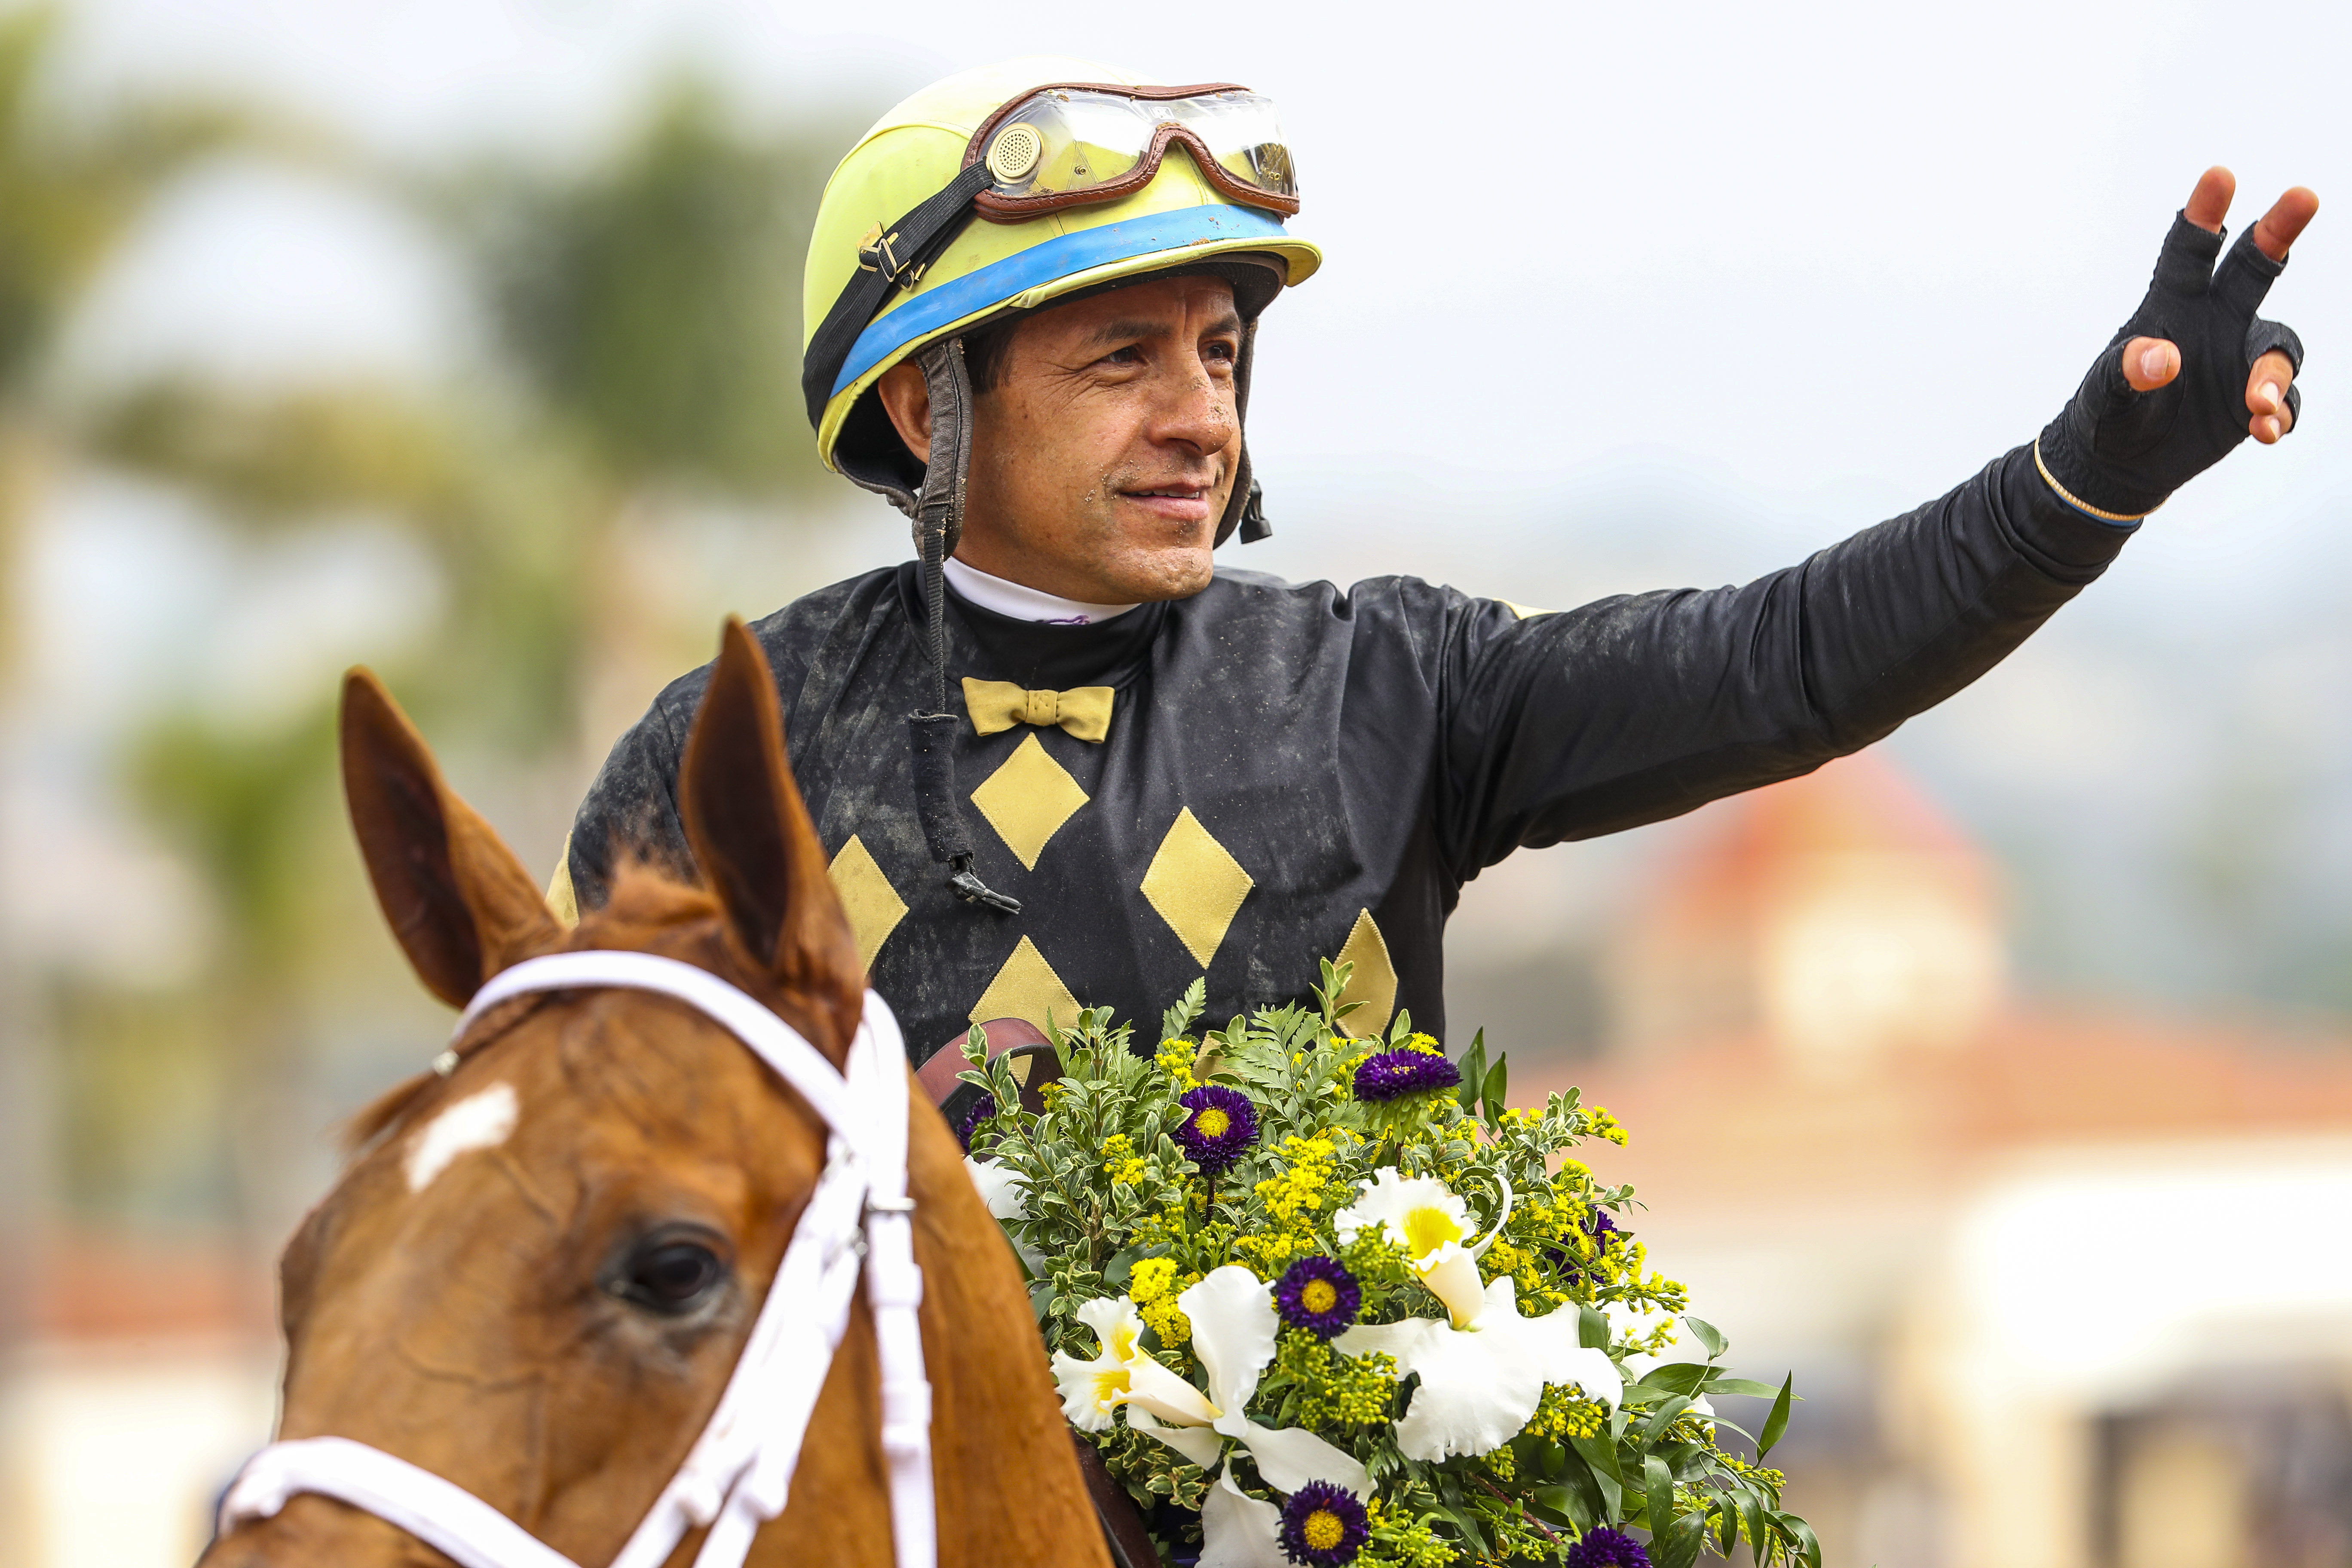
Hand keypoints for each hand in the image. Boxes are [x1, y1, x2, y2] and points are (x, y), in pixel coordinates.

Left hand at [2120, 169, 2316, 442]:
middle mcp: (2215, 321)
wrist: (2117, 462)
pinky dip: (2281, 414)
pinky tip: (2264, 430)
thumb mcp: (2103, 394)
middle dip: (2277, 229)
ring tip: (2256, 404)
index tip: (2219, 175)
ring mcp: (2238, 360)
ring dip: (2272, 374)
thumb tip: (2164, 359)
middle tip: (2305, 195)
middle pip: (2254, 266)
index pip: (2189, 252)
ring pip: (2277, 347)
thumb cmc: (2108, 411)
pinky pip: (2284, 402)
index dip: (2204, 213)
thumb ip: (2125, 372)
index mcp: (2172, 305)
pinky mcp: (2252, 403)